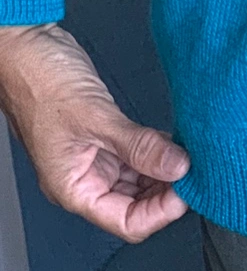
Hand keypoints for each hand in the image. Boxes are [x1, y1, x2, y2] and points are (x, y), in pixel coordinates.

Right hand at [0, 22, 190, 242]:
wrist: (26, 48)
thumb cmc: (41, 82)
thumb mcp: (95, 116)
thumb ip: (138, 145)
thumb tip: (178, 167)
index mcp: (73, 188)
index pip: (126, 222)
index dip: (160, 212)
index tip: (188, 191)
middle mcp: (84, 178)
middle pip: (134, 204)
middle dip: (166, 191)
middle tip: (196, 170)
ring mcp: (94, 157)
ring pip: (137, 179)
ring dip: (163, 170)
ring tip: (190, 155)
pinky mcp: (103, 135)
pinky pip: (134, 154)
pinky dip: (154, 150)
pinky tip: (174, 141)